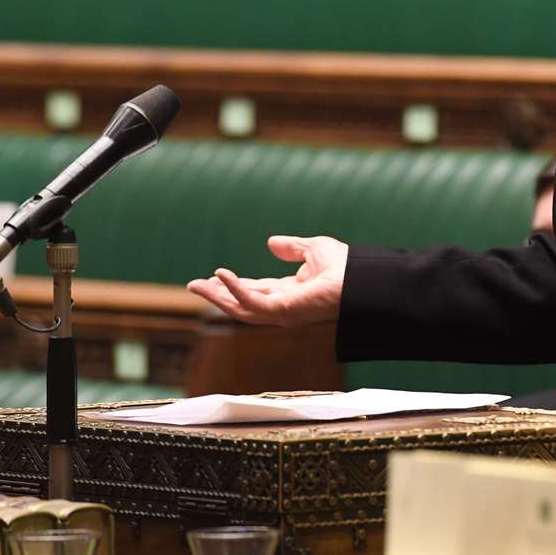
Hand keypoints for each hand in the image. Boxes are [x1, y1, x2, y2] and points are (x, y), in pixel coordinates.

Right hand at [186, 235, 348, 327]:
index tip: (216, 276)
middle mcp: (282, 306)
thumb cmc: (346, 267)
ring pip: (240, 308)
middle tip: (194, 285)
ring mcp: (281, 312)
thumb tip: (271, 242)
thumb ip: (292, 248)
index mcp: (289, 293)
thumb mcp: (313, 250)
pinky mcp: (282, 311)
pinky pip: (250, 303)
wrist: (361, 279)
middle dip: (217, 295)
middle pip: (242, 304)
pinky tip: (220, 276)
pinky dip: (234, 290)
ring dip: (217, 297)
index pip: (255, 291)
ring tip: (197, 285)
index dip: (234, 285)